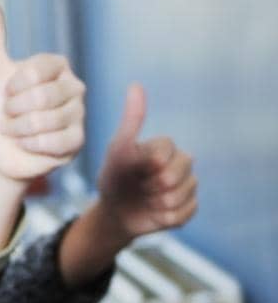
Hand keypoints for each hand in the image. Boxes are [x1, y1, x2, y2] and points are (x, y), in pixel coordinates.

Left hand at [0, 1, 84, 182]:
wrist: (0, 146)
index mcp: (57, 65)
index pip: (35, 71)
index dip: (12, 87)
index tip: (7, 93)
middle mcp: (74, 87)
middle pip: (41, 97)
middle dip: (13, 111)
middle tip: (9, 115)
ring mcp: (79, 114)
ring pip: (43, 122)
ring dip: (17, 130)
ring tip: (16, 130)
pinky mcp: (77, 141)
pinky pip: (51, 142)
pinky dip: (29, 145)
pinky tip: (27, 144)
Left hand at [96, 84, 196, 239]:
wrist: (114, 211)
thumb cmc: (115, 177)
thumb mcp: (119, 149)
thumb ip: (132, 120)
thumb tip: (136, 85)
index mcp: (166, 147)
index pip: (165, 153)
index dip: (146, 165)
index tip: (134, 168)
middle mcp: (182, 163)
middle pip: (176, 175)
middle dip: (152, 185)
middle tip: (141, 186)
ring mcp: (188, 186)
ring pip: (180, 195)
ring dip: (157, 202)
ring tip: (147, 199)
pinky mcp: (188, 208)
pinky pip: (184, 213)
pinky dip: (166, 218)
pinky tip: (156, 213)